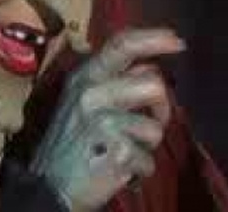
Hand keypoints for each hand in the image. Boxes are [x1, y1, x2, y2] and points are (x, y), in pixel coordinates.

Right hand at [30, 28, 183, 210]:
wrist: (49, 188)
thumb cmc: (73, 142)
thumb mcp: (84, 102)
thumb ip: (115, 81)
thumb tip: (151, 67)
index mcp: (84, 77)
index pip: (122, 44)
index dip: (154, 39)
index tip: (179, 42)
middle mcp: (91, 93)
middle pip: (153, 84)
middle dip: (161, 108)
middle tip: (151, 122)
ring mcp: (103, 121)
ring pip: (155, 127)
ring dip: (147, 145)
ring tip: (125, 150)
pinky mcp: (117, 151)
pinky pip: (149, 160)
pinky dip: (139, 170)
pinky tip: (119, 169)